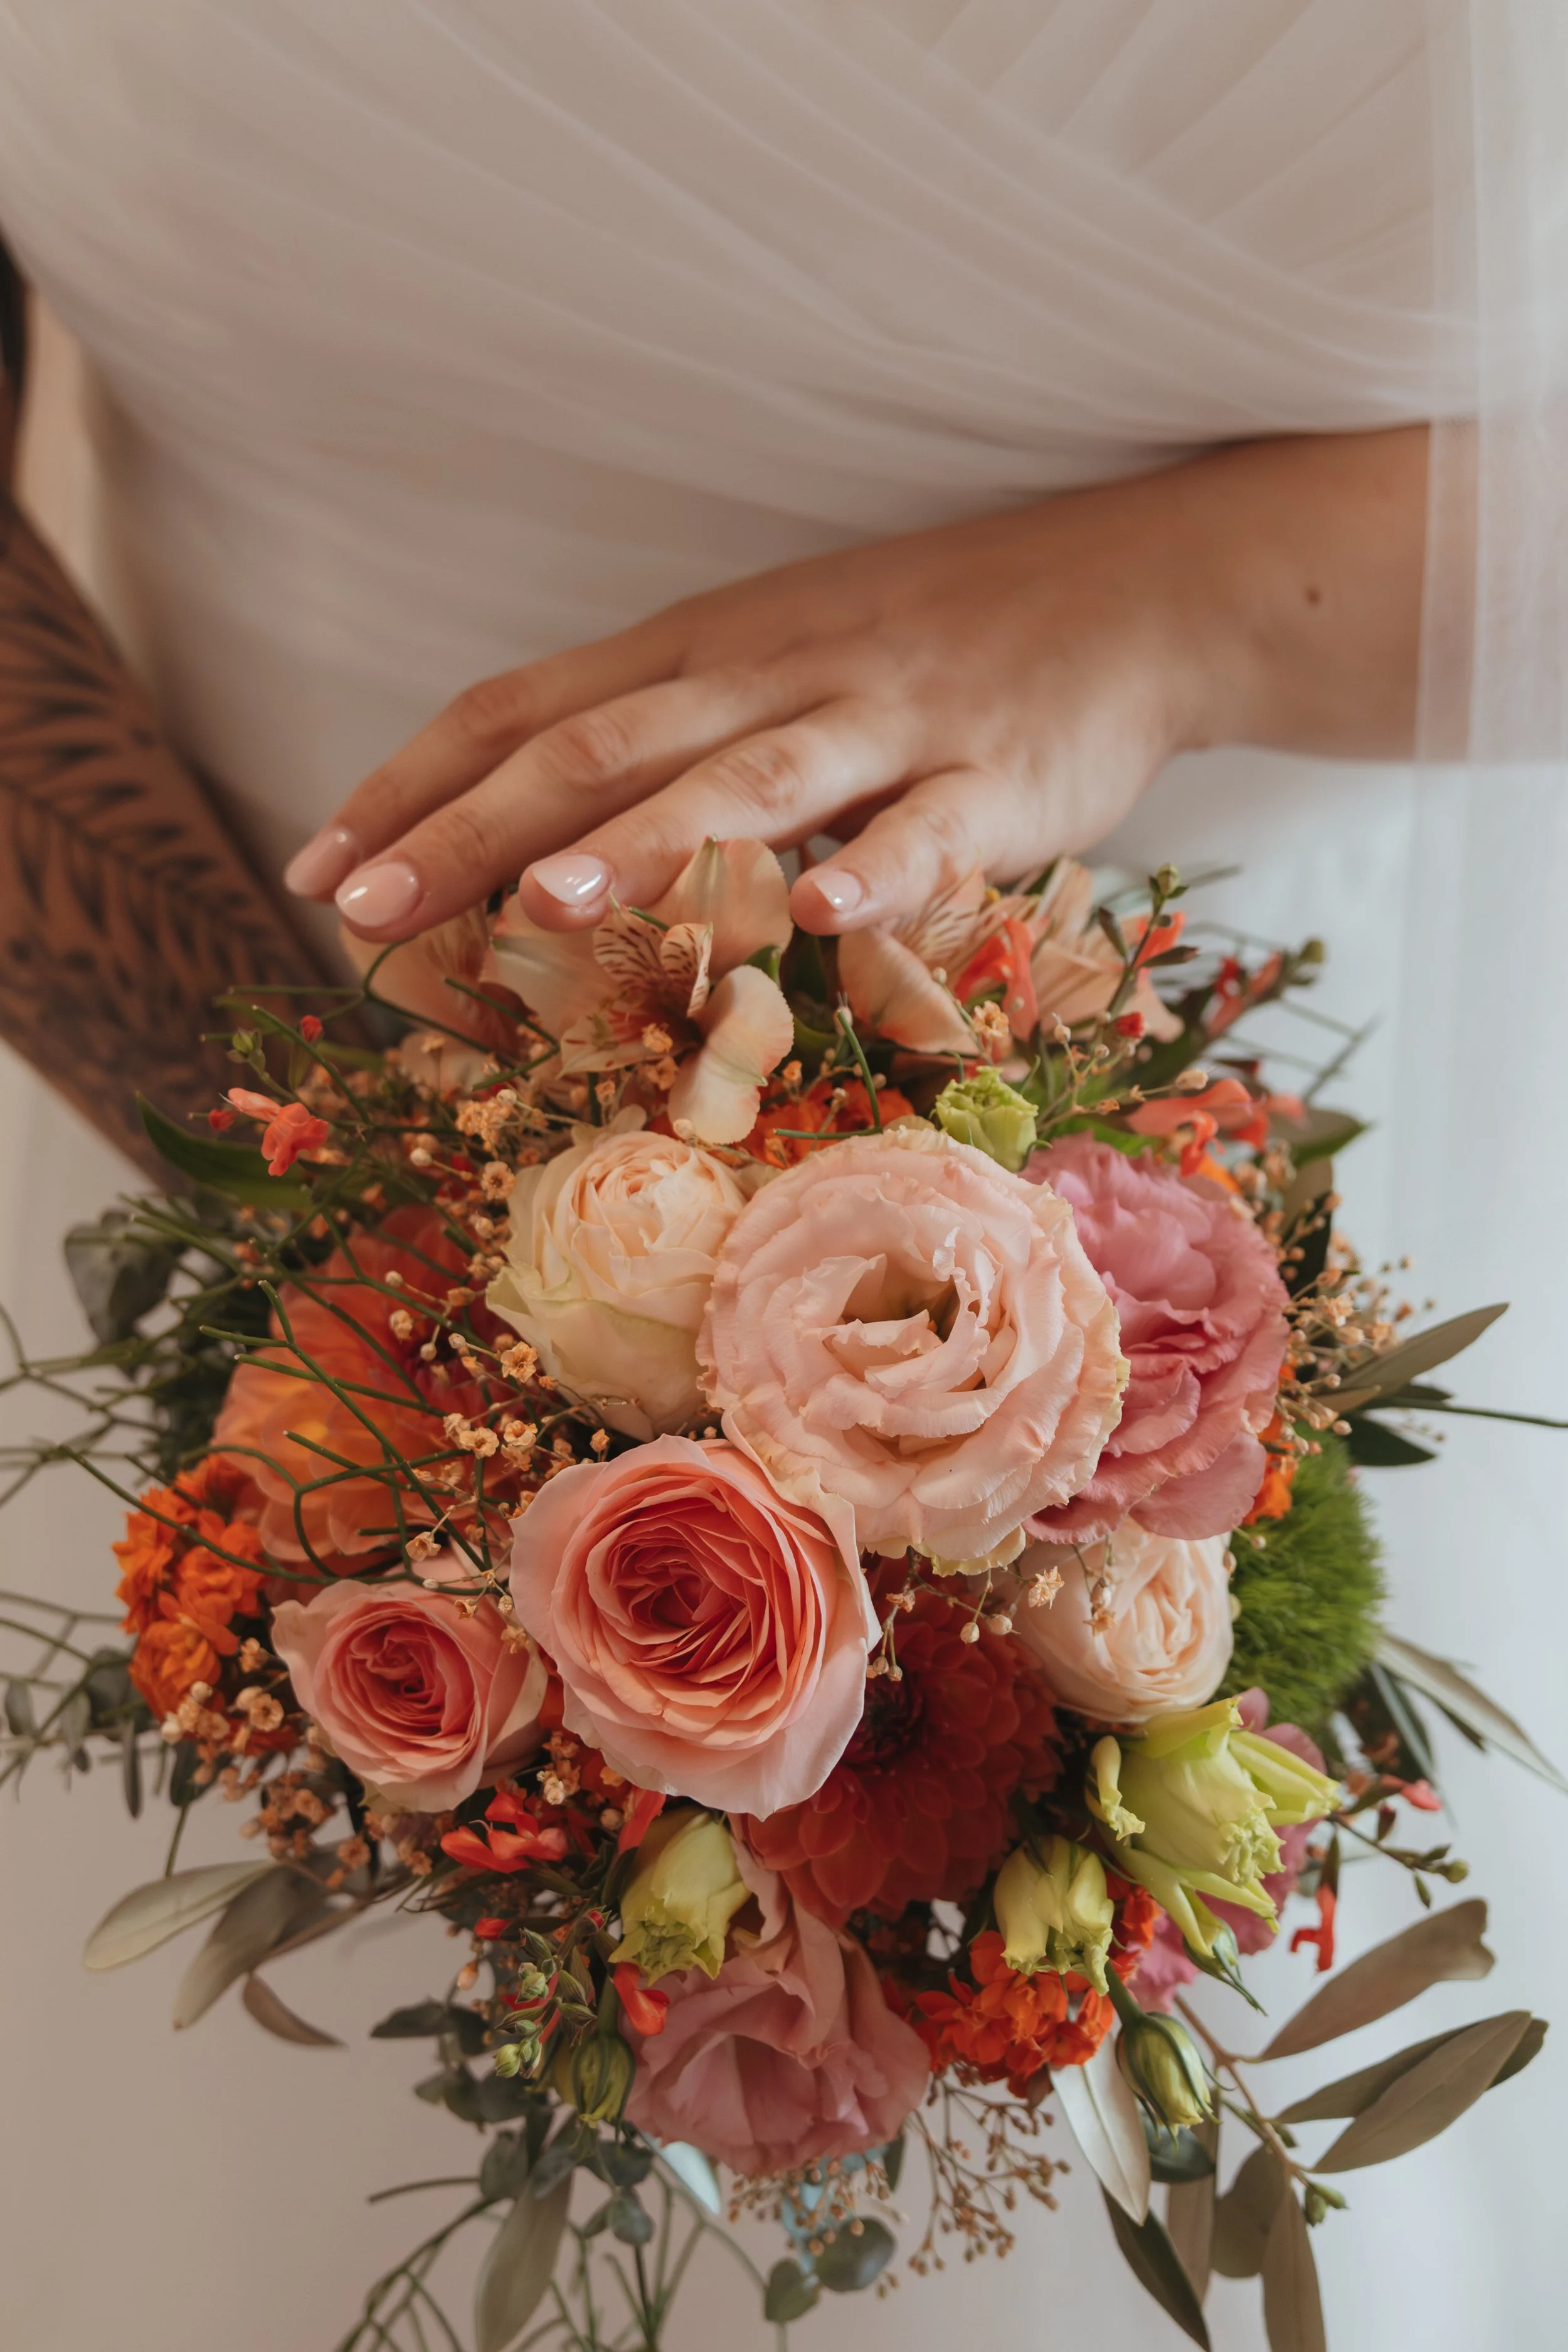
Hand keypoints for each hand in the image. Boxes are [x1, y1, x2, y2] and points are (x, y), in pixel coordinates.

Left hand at [289, 428, 1426, 941]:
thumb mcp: (775, 663)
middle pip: (597, 750)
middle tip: (363, 909)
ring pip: (744, 781)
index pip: (525, 709)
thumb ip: (665, 739)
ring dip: (644, 842)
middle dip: (471, 831)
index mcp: (703, 650)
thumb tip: (529, 839)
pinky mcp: (993, 776)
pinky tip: (821, 908)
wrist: (1129, 589)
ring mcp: (883, 722)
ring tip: (545, 902)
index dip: (413, 785)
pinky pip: (927, 828)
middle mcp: (770, 674)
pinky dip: (874, 867)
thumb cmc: (931, 642)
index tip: (314, 866)